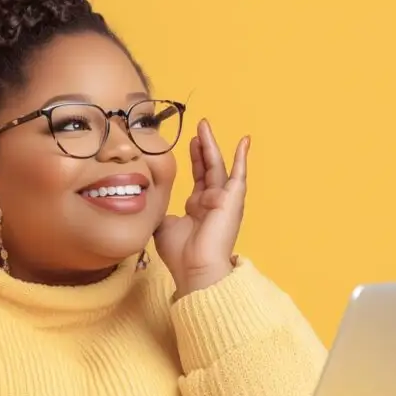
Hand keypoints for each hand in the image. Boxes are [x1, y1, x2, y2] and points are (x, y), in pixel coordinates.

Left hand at [154, 119, 249, 295]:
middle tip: (199, 127)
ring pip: (218, 166)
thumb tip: (150, 198)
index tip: (190, 142)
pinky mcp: (232, 200)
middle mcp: (212, 201)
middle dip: (203, 147)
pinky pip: (239, 175)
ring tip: (204, 126)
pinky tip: (244, 141)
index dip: (194, 159)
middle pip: (208, 167)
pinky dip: (242, 158)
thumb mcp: (163, 225)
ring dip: (212, 146)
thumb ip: (160, 209)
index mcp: (198, 207)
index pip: (198, 177)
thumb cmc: (179, 254)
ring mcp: (223, 200)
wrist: (194, 269)